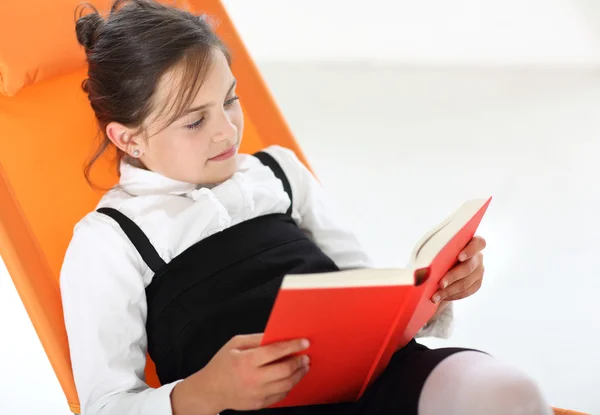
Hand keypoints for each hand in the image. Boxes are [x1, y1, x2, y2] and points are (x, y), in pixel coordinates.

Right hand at [171, 334, 310, 413]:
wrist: (210, 390)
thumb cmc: (222, 364)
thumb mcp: (235, 344)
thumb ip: (256, 339)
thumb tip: (277, 336)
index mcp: (246, 361)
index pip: (275, 351)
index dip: (293, 345)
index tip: (305, 342)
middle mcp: (253, 379)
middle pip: (285, 370)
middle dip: (299, 362)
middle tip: (306, 356)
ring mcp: (257, 394)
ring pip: (287, 385)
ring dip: (299, 374)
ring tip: (303, 366)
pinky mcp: (259, 404)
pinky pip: (281, 395)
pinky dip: (290, 385)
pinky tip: (292, 378)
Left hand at [432, 236, 485, 303]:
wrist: (441, 266)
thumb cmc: (437, 253)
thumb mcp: (435, 249)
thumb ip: (436, 253)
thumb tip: (424, 268)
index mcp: (470, 242)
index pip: (478, 243)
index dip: (470, 250)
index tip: (459, 257)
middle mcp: (477, 257)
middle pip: (468, 267)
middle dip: (453, 276)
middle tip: (440, 284)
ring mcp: (479, 271)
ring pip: (466, 283)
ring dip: (449, 291)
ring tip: (435, 296)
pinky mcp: (477, 283)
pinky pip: (467, 292)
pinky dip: (453, 295)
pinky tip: (441, 297)